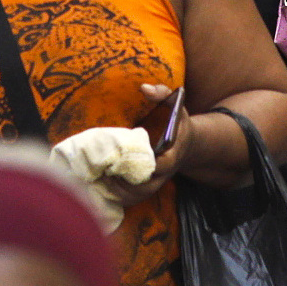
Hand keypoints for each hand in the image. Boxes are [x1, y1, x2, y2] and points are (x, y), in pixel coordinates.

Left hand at [113, 86, 187, 206]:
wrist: (186, 144)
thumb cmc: (177, 122)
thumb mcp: (174, 104)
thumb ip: (161, 93)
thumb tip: (144, 87)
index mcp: (172, 154)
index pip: (162, 165)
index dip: (145, 164)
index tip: (125, 157)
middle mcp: (164, 173)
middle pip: (146, 186)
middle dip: (126, 182)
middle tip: (106, 170)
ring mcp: (155, 182)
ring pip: (137, 195)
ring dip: (118, 190)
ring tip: (100, 177)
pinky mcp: (146, 187)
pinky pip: (132, 198)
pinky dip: (117, 195)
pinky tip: (101, 184)